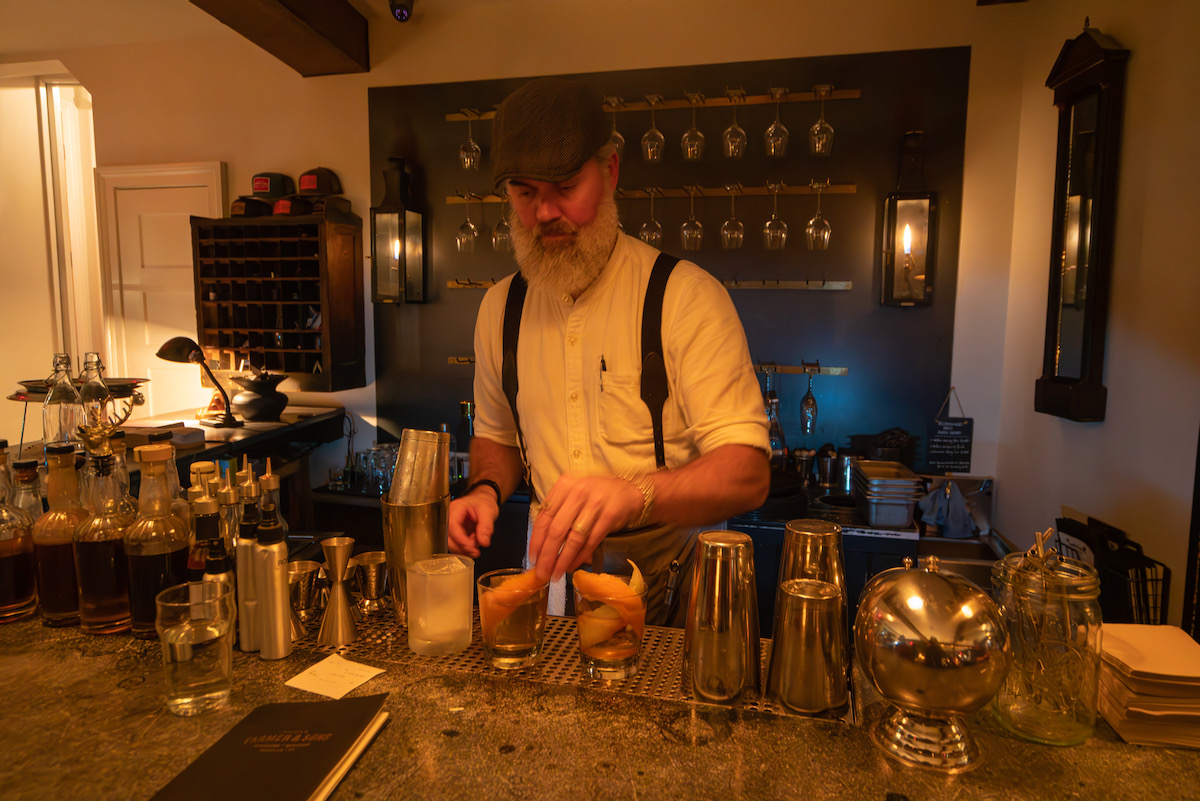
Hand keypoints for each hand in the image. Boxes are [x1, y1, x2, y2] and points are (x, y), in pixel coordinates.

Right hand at [448, 490, 498, 557]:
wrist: (483, 501)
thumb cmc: (484, 502)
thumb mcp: (488, 511)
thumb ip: (486, 527)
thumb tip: (483, 542)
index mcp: (455, 508)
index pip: (452, 526)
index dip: (460, 539)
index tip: (471, 546)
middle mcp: (450, 518)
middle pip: (448, 537)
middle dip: (462, 547)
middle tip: (476, 550)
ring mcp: (451, 526)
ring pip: (451, 544)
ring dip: (465, 548)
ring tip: (477, 543)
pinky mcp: (455, 533)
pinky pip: (457, 544)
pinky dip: (466, 548)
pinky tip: (474, 542)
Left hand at [528, 474, 642, 581]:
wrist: (628, 491)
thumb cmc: (595, 496)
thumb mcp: (573, 496)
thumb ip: (558, 515)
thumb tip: (542, 548)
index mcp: (564, 486)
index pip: (544, 517)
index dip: (536, 541)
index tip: (533, 558)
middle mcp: (577, 493)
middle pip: (557, 530)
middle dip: (547, 556)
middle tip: (542, 573)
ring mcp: (595, 504)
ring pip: (574, 539)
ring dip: (563, 560)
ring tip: (556, 574)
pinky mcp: (609, 516)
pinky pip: (591, 542)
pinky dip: (580, 557)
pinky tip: (572, 566)